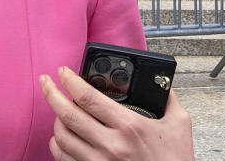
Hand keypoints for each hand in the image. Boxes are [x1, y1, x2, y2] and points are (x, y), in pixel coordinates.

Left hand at [40, 66, 193, 160]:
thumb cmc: (175, 160)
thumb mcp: (179, 125)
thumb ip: (168, 100)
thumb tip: (161, 83)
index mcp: (129, 126)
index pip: (88, 97)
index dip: (70, 81)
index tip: (62, 72)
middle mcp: (110, 145)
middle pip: (68, 115)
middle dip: (51, 94)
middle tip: (45, 82)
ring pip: (62, 137)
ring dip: (55, 120)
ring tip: (57, 109)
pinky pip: (64, 159)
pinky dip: (57, 145)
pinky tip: (60, 136)